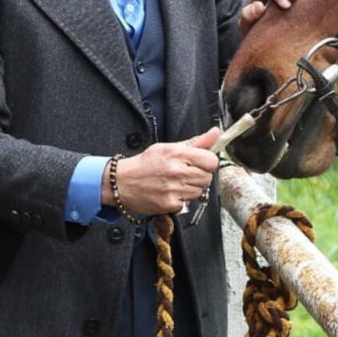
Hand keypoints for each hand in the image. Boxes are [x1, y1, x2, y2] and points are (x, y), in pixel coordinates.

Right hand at [102, 128, 220, 215]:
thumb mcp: (169, 147)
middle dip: (200, 176)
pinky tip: (170, 193)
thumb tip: (216, 132)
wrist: (122, 182)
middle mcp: (176, 171)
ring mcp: (173, 189)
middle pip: (208, 177)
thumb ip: (196, 142)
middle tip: (186, 174)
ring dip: (191, 189)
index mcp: (178, 154)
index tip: (202, 163)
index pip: (211, 161)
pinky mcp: (169, 204)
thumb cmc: (146, 163)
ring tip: (176, 183)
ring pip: (199, 192)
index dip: (208, 162)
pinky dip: (181, 200)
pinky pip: (187, 203)